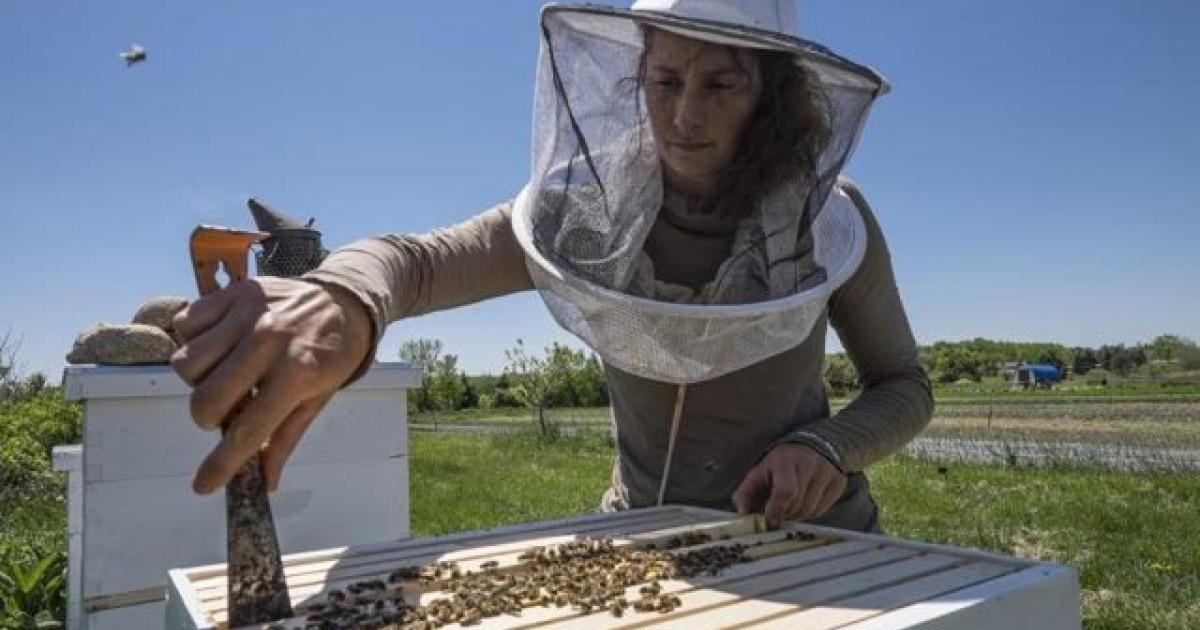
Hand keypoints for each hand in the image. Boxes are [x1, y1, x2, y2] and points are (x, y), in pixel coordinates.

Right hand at [170, 276, 372, 494]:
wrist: (343, 300)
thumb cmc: (332, 354)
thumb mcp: (318, 398)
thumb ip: (285, 438)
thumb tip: (264, 483)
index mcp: (297, 374)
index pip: (248, 431)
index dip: (221, 465)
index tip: (203, 486)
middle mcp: (268, 343)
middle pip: (205, 400)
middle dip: (208, 418)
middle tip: (228, 410)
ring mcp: (248, 314)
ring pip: (186, 363)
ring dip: (199, 378)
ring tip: (225, 372)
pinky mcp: (233, 292)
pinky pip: (185, 324)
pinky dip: (194, 339)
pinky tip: (219, 344)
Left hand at [732, 443, 846, 527]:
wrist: (816, 443)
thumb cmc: (783, 460)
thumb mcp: (762, 468)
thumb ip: (748, 490)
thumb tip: (742, 512)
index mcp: (786, 460)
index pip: (785, 492)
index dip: (775, 509)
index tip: (769, 519)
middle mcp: (809, 465)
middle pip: (796, 504)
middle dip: (784, 513)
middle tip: (778, 511)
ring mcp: (826, 474)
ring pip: (809, 510)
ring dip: (796, 514)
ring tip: (790, 506)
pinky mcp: (838, 483)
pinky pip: (821, 510)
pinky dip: (809, 512)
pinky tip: (803, 503)